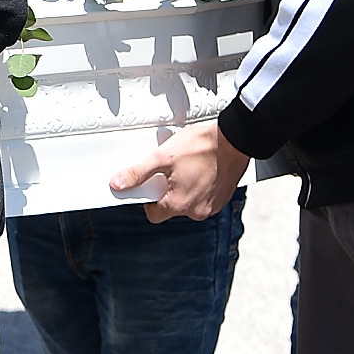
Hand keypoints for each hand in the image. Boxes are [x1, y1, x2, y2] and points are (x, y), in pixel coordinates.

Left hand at [111, 121, 249, 223]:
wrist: (235, 139)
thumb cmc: (202, 146)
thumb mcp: (162, 157)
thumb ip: (138, 173)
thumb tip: (117, 184)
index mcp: (179, 204)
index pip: (153, 215)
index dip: (148, 200)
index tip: (150, 185)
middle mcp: (197, 211)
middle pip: (171, 208)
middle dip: (167, 190)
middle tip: (171, 170)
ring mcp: (212, 206)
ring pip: (188, 202)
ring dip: (184, 188)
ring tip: (188, 167)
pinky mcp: (223, 198)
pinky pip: (203, 197)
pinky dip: (199, 186)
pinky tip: (200, 169)